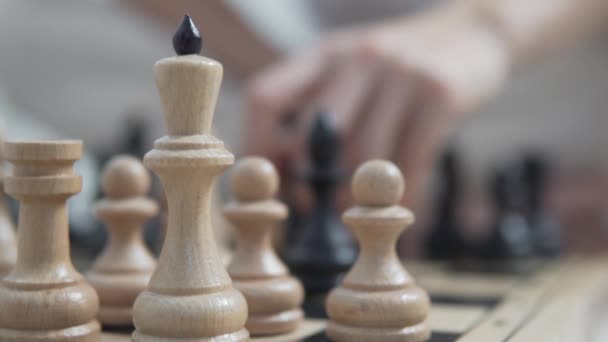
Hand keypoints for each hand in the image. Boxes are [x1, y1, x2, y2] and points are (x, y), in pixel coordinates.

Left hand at [244, 7, 509, 209]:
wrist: (473, 32)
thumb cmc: (400, 68)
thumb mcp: (352, 69)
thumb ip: (318, 106)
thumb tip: (288, 173)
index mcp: (324, 55)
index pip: (265, 98)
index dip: (255, 147)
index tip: (265, 184)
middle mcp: (356, 58)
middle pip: (311, 135)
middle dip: (310, 183)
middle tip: (318, 211)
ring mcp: (399, 73)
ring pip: (362, 153)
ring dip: (360, 197)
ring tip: (363, 212)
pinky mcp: (439, 93)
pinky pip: (410, 160)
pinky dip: (405, 195)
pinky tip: (408, 210)